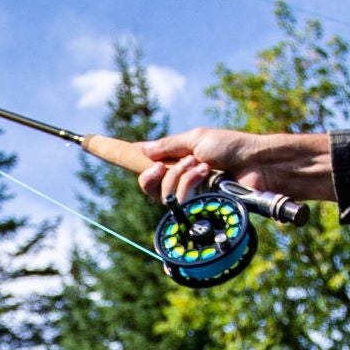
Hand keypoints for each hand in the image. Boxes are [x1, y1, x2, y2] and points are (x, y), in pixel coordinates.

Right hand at [135, 128, 335, 205]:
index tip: (89, 142)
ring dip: (180, 177)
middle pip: (147, 186)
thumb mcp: (196, 139)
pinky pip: (180, 203)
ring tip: (202, 166)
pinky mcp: (201, 211)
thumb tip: (142, 150)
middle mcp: (180, 182)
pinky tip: (206, 175)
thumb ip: (167, 146)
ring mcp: (191, 198)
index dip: (118, 154)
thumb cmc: (234, 147)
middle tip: (173, 165)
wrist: (260, 163)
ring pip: (163, 195)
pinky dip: (190, 184)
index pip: (144, 164)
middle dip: (156, 174)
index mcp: (177, 162)